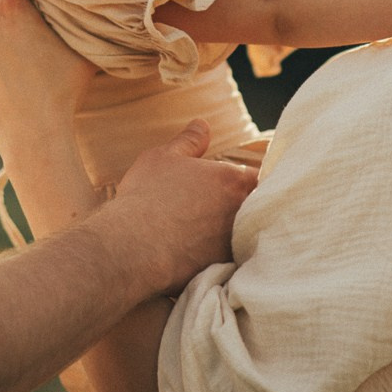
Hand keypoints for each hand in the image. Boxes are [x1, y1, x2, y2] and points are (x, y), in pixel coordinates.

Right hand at [110, 119, 258, 294]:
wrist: (132, 246)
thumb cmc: (147, 195)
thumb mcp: (163, 157)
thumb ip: (189, 140)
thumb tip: (203, 124)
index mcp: (232, 178)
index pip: (258, 175)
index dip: (248, 179)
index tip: (236, 182)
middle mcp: (241, 210)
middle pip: (256, 205)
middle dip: (245, 204)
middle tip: (220, 207)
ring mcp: (234, 241)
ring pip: (247, 233)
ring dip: (235, 230)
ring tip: (210, 231)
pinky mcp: (223, 267)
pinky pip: (232, 258)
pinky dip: (222, 253)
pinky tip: (203, 252)